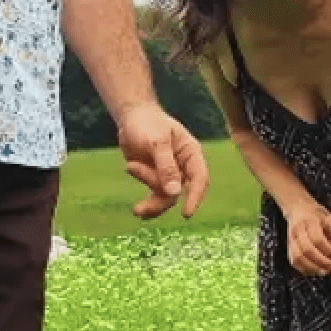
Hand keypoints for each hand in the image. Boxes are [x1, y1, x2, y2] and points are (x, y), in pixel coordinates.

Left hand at [117, 105, 209, 219]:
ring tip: (134, 204)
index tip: (186, 214)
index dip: (195, 196)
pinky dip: (146, 202)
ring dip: (150, 202)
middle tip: (139, 209)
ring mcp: (169, 174)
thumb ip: (166, 167)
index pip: (199, 178)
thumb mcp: (157, 143)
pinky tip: (137, 210)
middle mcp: (183, 166)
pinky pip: (154, 195)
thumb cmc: (147, 123)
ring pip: (164, 196)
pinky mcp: (155, 178)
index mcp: (190, 153)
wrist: (131, 116)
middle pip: (177, 191)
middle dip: (159, 200)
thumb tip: (174, 192)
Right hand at [284, 203, 330, 277]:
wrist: (299, 209)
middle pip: (307, 250)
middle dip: (321, 262)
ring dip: (312, 267)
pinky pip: (294, 261)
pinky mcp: (289, 247)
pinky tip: (315, 270)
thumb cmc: (318, 216)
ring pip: (298, 257)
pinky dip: (304, 269)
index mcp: (310, 222)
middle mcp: (298, 231)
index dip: (328, 250)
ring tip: (324, 271)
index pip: (318, 239)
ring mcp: (291, 239)